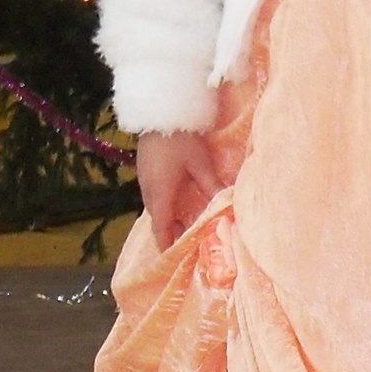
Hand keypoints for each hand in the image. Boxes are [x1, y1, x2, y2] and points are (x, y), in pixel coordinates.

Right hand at [134, 130, 220, 249]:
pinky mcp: (145, 171)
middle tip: (186, 246)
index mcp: (161, 194)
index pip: (162, 228)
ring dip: (168, 220)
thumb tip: (226, 205)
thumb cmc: (180, 138)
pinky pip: (154, 197)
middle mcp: (149, 191)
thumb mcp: (200, 163)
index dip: (167, 245)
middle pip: (158, 220)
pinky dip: (165, 207)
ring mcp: (145, 181)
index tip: (173, 259)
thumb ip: (212, 186)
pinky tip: (178, 204)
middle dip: (170, 235)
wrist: (159, 112)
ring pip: (155, 208)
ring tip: (185, 229)